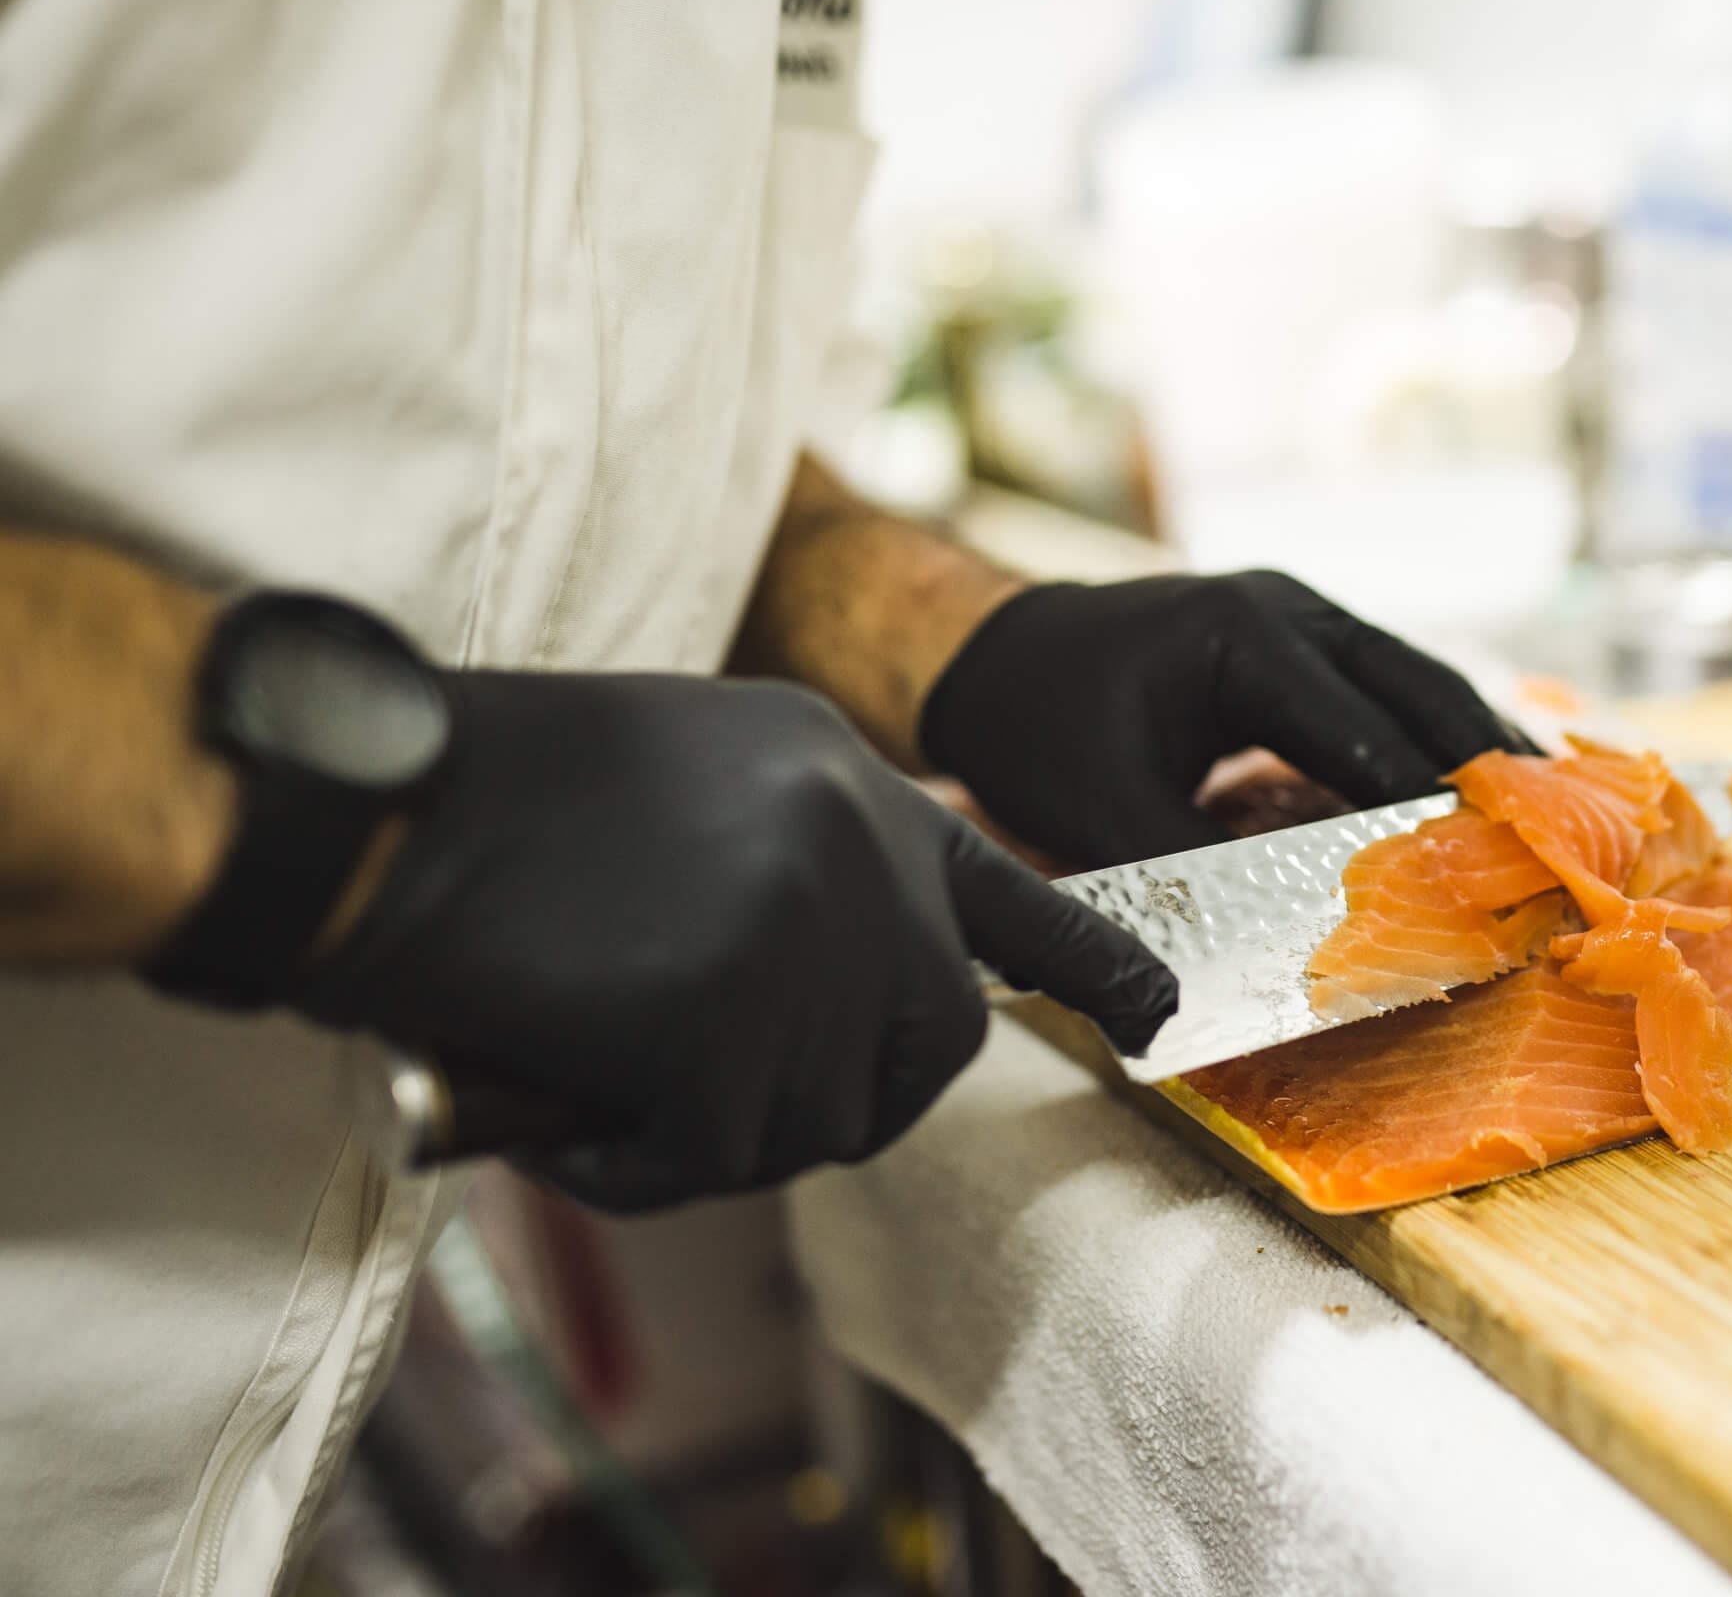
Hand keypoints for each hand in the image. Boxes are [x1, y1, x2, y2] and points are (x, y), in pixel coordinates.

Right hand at [292, 672, 1176, 1210]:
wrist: (370, 799)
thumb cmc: (491, 802)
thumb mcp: (686, 783)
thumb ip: (794, 871)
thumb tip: (831, 1005)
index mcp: (847, 774)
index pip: (1006, 890)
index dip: (1088, 961)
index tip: (1158, 1011)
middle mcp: (859, 844)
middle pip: (929, 1040)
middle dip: (843, 1094)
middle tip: (709, 1095)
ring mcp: (810, 930)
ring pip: (822, 1114)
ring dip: (711, 1129)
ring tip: (598, 1060)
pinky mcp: (736, 1020)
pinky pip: (716, 1160)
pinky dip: (631, 1159)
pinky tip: (560, 1092)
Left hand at [917, 572, 1533, 867]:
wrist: (991, 651)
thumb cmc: (1034, 719)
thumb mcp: (1097, 805)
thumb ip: (1182, 873)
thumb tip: (1252, 951)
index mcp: (1246, 636)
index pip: (1363, 728)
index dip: (1426, 799)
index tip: (1482, 860)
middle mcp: (1291, 610)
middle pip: (1420, 686)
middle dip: (1487, 759)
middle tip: (1554, 832)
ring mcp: (1301, 617)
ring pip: (1417, 679)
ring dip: (1475, 742)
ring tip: (1546, 810)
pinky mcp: (1299, 643)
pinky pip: (1387, 688)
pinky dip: (1432, 734)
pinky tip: (1479, 784)